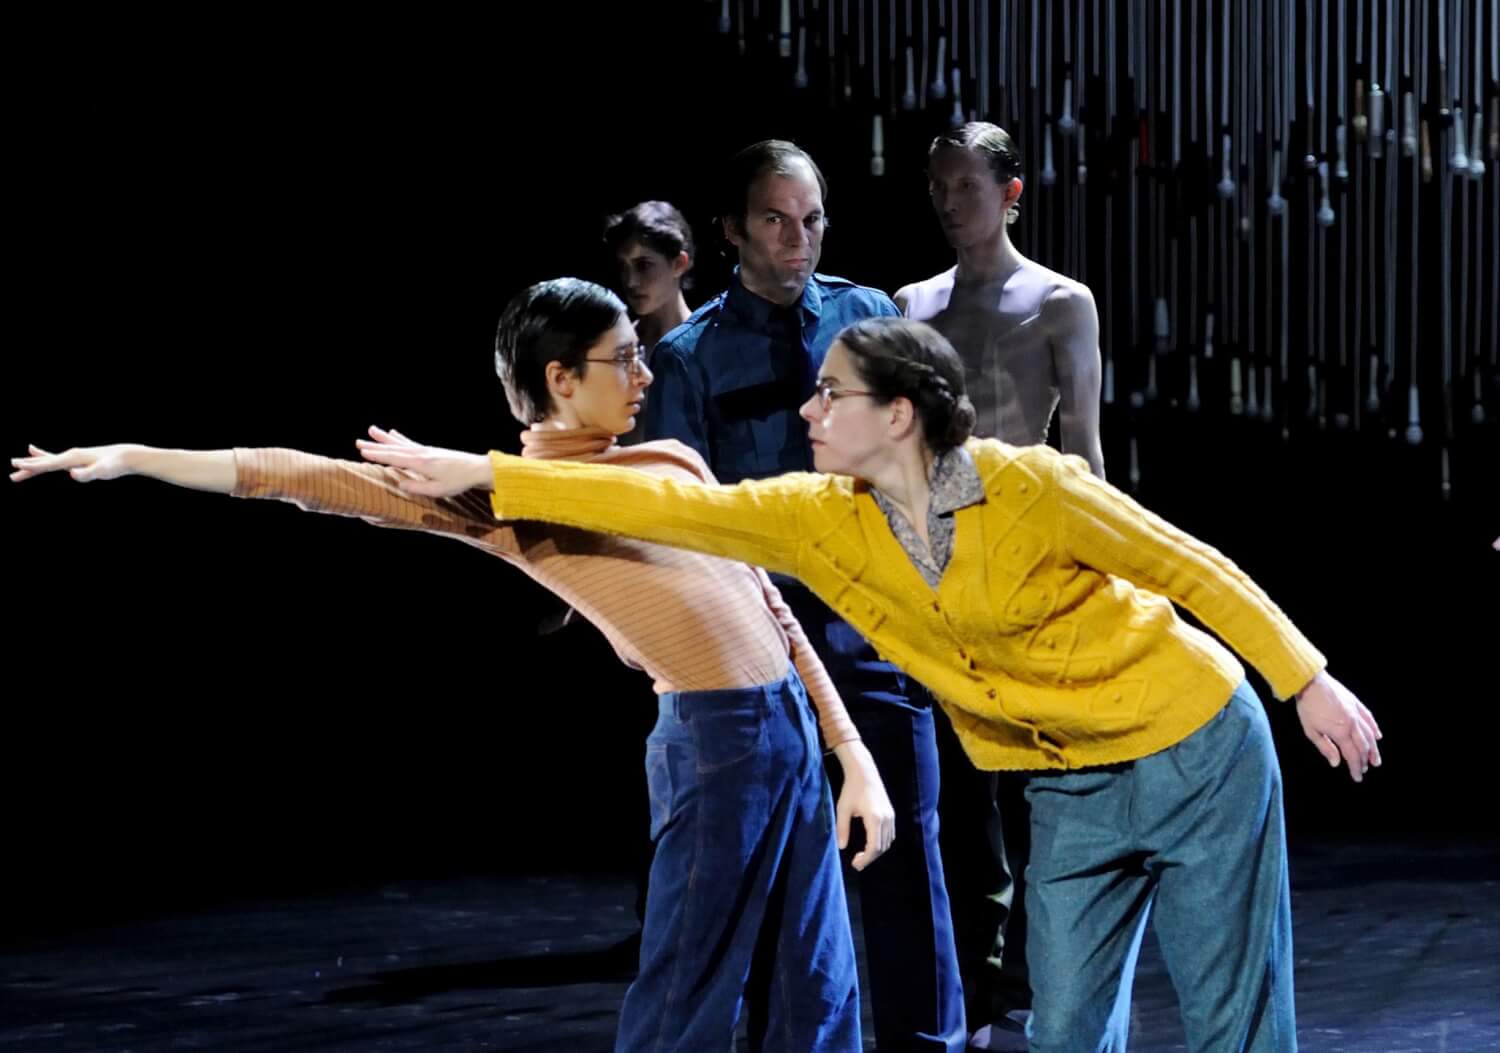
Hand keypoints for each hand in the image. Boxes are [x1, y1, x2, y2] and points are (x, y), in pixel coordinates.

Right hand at [11, 444, 141, 483]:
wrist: (125, 456)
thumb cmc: (115, 465)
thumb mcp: (102, 471)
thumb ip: (87, 473)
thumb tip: (71, 474)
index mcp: (72, 458)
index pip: (48, 464)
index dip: (32, 467)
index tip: (16, 467)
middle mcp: (70, 455)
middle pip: (44, 462)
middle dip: (28, 468)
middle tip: (11, 474)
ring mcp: (72, 456)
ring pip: (47, 461)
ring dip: (32, 464)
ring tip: (17, 465)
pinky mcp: (76, 459)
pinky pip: (55, 459)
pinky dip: (43, 457)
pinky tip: (34, 451)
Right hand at [355, 427, 491, 496]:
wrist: (476, 468)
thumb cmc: (458, 481)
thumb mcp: (437, 490)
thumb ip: (417, 487)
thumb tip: (399, 483)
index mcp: (421, 463)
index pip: (394, 458)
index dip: (377, 455)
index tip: (362, 451)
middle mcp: (421, 453)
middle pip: (394, 449)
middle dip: (375, 446)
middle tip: (357, 442)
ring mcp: (425, 450)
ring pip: (400, 443)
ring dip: (384, 438)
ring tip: (371, 430)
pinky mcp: (430, 451)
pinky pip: (410, 443)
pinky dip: (400, 438)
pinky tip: (392, 433)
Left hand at [832, 740, 895, 870]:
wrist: (864, 772)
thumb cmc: (851, 789)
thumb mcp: (843, 809)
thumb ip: (842, 828)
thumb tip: (841, 847)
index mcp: (875, 818)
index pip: (874, 847)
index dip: (865, 859)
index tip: (855, 864)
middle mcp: (886, 819)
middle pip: (882, 847)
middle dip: (870, 858)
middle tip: (856, 863)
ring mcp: (891, 816)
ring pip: (887, 842)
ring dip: (876, 851)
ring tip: (861, 855)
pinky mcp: (891, 813)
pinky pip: (890, 834)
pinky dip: (881, 843)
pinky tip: (869, 844)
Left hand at [1295, 670, 1382, 782]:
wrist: (1310, 682)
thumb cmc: (1308, 707)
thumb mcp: (1311, 731)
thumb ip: (1325, 748)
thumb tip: (1337, 763)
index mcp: (1341, 732)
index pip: (1352, 755)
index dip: (1356, 768)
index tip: (1358, 777)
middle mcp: (1352, 724)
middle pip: (1363, 747)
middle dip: (1365, 760)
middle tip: (1365, 769)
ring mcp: (1356, 713)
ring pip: (1370, 734)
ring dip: (1373, 748)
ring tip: (1376, 759)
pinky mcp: (1356, 704)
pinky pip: (1369, 719)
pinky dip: (1374, 729)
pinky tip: (1377, 736)